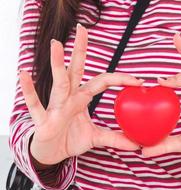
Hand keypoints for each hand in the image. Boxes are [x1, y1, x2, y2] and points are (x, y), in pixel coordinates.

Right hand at [20, 24, 143, 165]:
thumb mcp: (96, 138)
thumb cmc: (71, 139)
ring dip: (58, 64)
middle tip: (82, 28)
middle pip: (76, 70)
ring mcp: (56, 106)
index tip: (139, 80)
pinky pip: (35, 104)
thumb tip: (137, 144)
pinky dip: (30, 90)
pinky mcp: (43, 120)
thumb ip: (115, 138)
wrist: (51, 153)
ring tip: (57, 44)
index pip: (102, 82)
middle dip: (80, 50)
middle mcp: (69, 97)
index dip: (119, 79)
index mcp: (82, 98)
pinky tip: (24, 74)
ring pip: (58, 82)